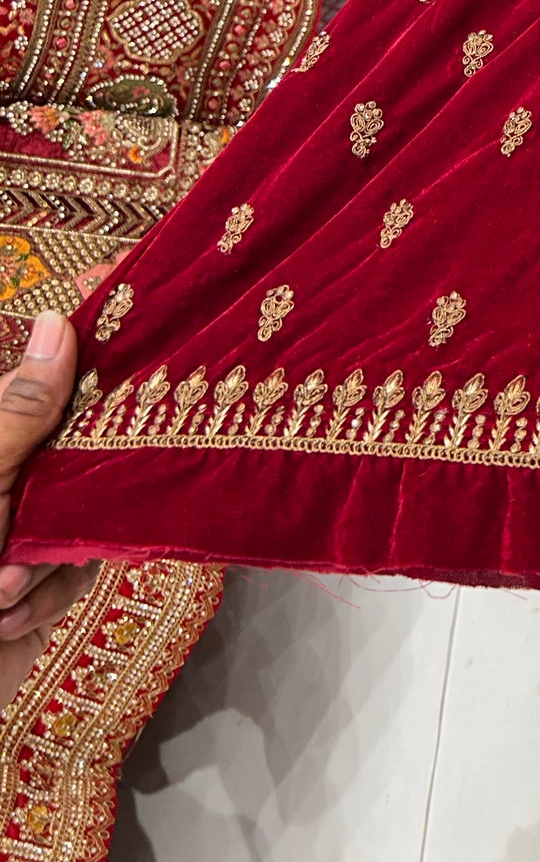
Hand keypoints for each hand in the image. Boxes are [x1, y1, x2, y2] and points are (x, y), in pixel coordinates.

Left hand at [0, 312, 97, 707]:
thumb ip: (18, 412)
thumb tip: (58, 323)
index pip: (46, 380)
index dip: (88, 353)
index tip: (134, 317)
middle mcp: (13, 475)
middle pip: (82, 448)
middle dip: (73, 491)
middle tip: (56, 505)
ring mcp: (27, 529)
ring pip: (90, 515)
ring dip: (47, 562)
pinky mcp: (44, 582)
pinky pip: (82, 571)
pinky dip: (47, 597)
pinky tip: (6, 614)